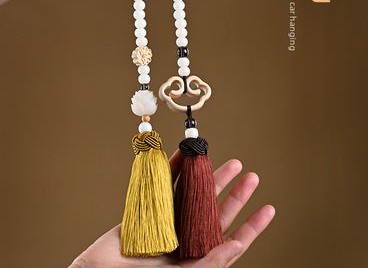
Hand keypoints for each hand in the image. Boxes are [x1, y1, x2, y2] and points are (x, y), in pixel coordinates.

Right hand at [69, 150, 274, 267]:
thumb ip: (209, 264)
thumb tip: (238, 245)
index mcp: (195, 260)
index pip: (230, 241)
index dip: (251, 226)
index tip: (268, 207)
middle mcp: (183, 239)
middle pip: (213, 211)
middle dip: (232, 192)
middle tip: (248, 173)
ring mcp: (165, 223)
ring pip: (191, 194)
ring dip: (206, 176)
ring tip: (224, 160)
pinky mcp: (145, 209)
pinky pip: (161, 185)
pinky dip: (171, 168)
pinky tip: (184, 156)